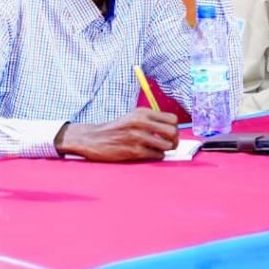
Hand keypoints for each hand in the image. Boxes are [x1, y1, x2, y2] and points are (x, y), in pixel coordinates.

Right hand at [55, 108, 179, 161]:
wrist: (93, 138)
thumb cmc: (115, 129)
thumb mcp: (132, 117)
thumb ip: (150, 120)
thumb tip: (172, 130)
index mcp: (142, 112)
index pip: (172, 119)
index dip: (174, 128)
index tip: (169, 133)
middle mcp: (141, 123)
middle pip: (173, 132)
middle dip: (174, 140)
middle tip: (168, 144)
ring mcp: (138, 137)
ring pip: (167, 145)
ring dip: (165, 150)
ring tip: (158, 149)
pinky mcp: (134, 151)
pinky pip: (156, 155)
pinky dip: (156, 156)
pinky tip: (149, 154)